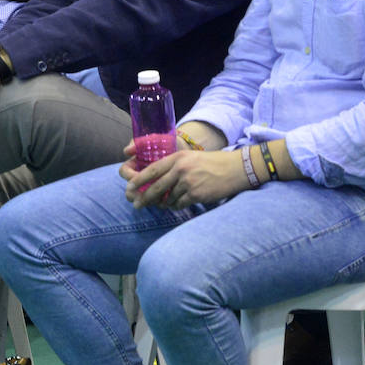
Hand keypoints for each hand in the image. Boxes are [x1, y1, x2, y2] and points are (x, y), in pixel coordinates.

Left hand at [124, 148, 248, 209]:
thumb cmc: (213, 163)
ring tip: (165, 204)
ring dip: (165, 203)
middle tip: (136, 205)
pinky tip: (179, 204)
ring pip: (169, 198)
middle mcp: (181, 169)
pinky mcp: (196, 195)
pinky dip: (177, 206)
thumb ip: (174, 167)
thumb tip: (157, 181)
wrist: (235, 169)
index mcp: (177, 158)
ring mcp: (188, 183)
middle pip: (157, 187)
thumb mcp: (191, 158)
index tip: (129, 186)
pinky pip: (180, 204)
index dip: (139, 179)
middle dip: (144, 198)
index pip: (152, 169)